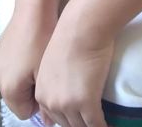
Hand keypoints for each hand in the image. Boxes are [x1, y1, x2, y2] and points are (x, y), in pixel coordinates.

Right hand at [0, 5, 57, 121]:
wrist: (33, 6)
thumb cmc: (42, 40)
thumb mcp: (47, 72)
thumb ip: (46, 100)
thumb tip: (50, 121)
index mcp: (9, 89)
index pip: (24, 113)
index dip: (39, 103)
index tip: (50, 86)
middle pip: (17, 97)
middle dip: (32, 90)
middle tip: (47, 72)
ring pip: (15, 80)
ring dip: (27, 75)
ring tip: (42, 58)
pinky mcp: (0, 47)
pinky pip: (12, 64)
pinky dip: (22, 62)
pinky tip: (35, 47)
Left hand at [34, 8, 113, 126]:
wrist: (83, 26)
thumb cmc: (72, 34)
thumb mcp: (53, 59)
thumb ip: (54, 78)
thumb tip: (66, 86)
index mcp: (41, 92)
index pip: (53, 116)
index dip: (68, 117)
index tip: (78, 118)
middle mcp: (51, 102)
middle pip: (67, 123)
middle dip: (79, 124)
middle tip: (90, 120)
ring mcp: (68, 104)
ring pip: (80, 126)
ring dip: (90, 126)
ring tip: (100, 124)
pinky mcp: (87, 103)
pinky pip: (96, 124)